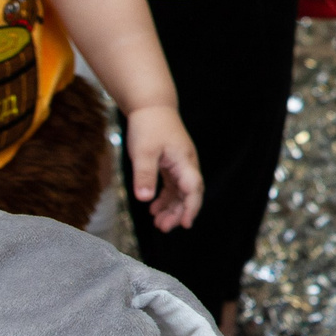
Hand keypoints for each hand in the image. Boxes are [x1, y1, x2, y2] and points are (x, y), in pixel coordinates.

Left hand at [126, 106, 203, 231]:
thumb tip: (144, 199)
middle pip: (188, 194)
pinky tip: (153, 207)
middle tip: (162, 228)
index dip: (191, 207)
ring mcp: (179, 164)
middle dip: (178, 212)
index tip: (185, 224)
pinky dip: (165, 198)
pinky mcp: (171, 163)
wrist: (151, 107)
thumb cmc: (149, 126)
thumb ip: (145, 175)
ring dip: (171, 208)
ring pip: (180, 192)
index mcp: (184, 161)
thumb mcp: (143, 152)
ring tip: (157, 223)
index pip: (193, 188)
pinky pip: (172, 185)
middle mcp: (186, 164)